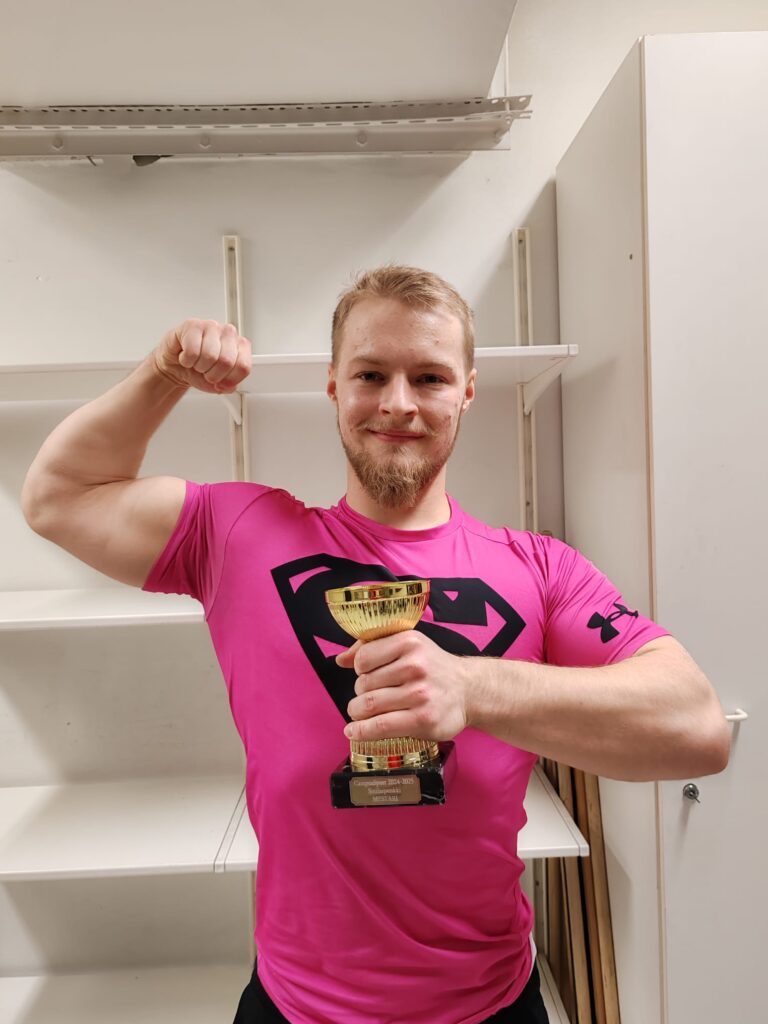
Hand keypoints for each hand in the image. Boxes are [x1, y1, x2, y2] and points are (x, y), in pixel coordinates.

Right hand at [152, 318, 251, 393]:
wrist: (177, 366)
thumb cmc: (199, 371)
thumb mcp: (218, 384)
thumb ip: (229, 386)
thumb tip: (228, 385)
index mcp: (241, 346)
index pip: (243, 366)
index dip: (230, 380)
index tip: (221, 382)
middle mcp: (229, 333)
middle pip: (227, 361)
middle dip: (212, 374)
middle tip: (205, 371)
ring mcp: (212, 326)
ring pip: (209, 356)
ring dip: (199, 366)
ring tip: (196, 362)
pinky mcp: (193, 325)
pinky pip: (192, 351)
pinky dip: (187, 360)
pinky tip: (186, 355)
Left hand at [336, 630, 470, 742]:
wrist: (469, 690)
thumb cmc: (433, 667)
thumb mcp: (409, 645)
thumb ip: (373, 648)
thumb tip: (340, 659)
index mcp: (409, 642)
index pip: (363, 658)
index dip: (359, 670)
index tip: (366, 676)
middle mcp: (415, 665)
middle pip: (364, 684)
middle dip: (359, 694)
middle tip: (368, 698)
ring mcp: (420, 694)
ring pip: (369, 705)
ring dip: (357, 714)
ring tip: (361, 715)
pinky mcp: (422, 719)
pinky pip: (380, 726)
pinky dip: (361, 731)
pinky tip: (354, 732)